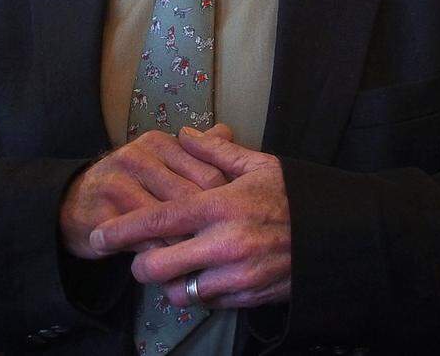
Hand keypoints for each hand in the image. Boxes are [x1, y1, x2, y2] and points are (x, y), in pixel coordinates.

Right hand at [60, 127, 232, 258]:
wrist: (74, 203)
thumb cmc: (127, 184)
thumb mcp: (159, 161)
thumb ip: (194, 149)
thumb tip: (227, 131)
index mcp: (158, 142)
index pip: (207, 172)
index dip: (226, 202)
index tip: (237, 224)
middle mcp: (138, 157)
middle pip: (191, 197)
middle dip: (210, 226)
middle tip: (226, 247)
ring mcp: (119, 184)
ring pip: (170, 220)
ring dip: (187, 244)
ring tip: (202, 258)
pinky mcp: (104, 214)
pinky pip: (146, 241)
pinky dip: (164, 255)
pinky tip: (175, 265)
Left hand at [90, 126, 290, 309]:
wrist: (340, 235)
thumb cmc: (296, 196)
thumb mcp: (260, 165)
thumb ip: (217, 151)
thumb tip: (184, 134)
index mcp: (222, 206)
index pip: (159, 219)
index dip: (122, 231)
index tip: (99, 236)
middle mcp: (225, 244)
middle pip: (159, 268)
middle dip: (141, 266)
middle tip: (139, 258)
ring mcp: (237, 276)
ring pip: (180, 293)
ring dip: (171, 284)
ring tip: (175, 268)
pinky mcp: (249, 297)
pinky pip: (208, 304)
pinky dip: (200, 293)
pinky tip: (205, 276)